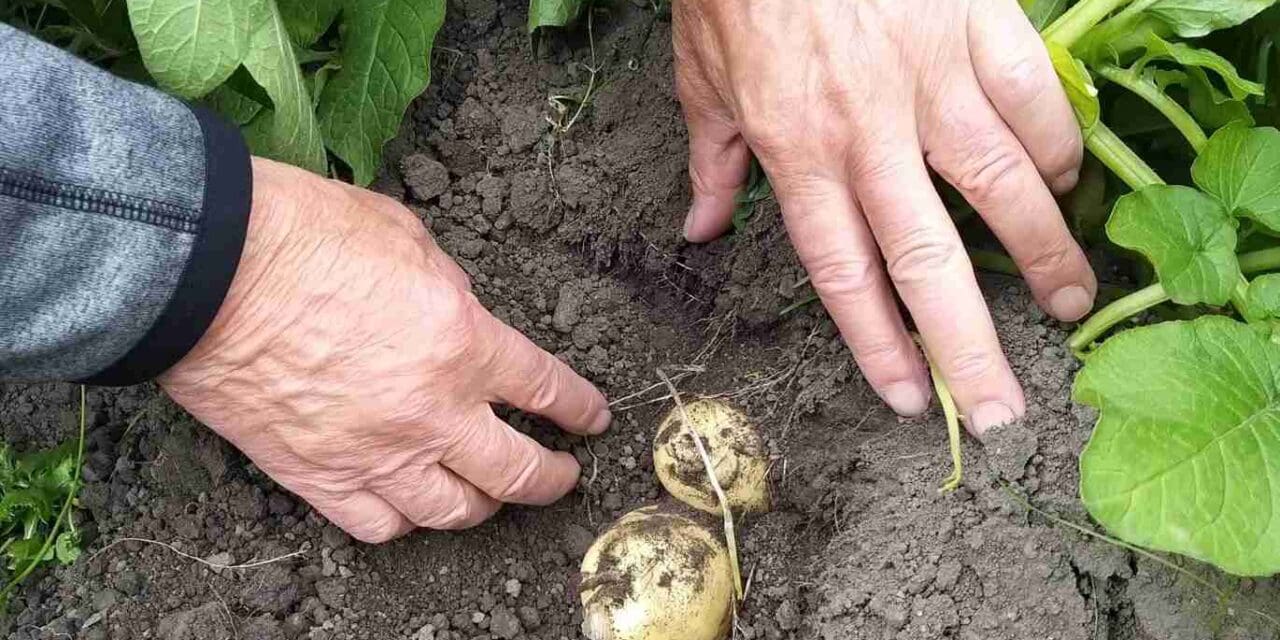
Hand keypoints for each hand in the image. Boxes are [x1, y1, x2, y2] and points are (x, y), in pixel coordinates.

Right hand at [159, 158, 611, 542]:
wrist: (209, 269)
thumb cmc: (304, 236)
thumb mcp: (408, 237)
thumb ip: (451, 288)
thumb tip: (461, 314)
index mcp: (464, 343)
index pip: (546, 390)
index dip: (578, 408)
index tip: (591, 420)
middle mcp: (432, 412)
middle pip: (518, 473)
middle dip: (553, 478)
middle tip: (563, 475)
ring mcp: (376, 453)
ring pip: (454, 512)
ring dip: (483, 505)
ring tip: (489, 493)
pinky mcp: (319, 477)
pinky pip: (380, 526)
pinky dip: (404, 521)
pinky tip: (410, 505)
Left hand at [674, 0, 1095, 434]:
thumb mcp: (701, 76)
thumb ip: (712, 161)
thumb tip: (700, 230)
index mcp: (797, 150)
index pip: (843, 273)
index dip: (876, 345)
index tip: (907, 398)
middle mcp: (869, 130)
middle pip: (927, 260)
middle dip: (968, 346)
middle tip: (1003, 410)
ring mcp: (931, 78)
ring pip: (1002, 187)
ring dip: (1041, 255)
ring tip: (1066, 307)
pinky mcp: (978, 26)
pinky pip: (1033, 101)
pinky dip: (1057, 145)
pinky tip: (1066, 183)